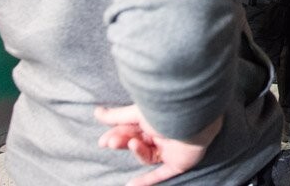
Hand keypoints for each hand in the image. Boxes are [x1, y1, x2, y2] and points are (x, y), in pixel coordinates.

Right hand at [94, 104, 222, 185]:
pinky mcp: (178, 162)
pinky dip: (147, 181)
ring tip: (133, 142)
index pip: (131, 130)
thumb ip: (117, 116)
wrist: (192, 118)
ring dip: (137, 151)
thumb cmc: (166, 111)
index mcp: (154, 120)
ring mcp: (170, 149)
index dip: (116, 135)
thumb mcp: (137, 113)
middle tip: (111, 142)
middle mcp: (162, 134)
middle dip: (122, 142)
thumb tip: (97, 112)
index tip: (103, 141)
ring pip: (146, 156)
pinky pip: (162, 174)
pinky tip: (130, 185)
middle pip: (136, 142)